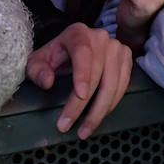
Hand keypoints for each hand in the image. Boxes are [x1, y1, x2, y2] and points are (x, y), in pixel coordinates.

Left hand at [26, 22, 132, 138]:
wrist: (71, 49)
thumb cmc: (53, 57)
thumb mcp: (37, 62)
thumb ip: (37, 71)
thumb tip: (48, 82)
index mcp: (77, 33)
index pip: (82, 52)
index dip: (83, 74)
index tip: (80, 96)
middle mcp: (100, 37)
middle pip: (98, 73)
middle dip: (82, 104)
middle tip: (66, 125)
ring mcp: (116, 47)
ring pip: (113, 83)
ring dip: (99, 111)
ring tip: (83, 130)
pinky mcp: (126, 58)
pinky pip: (122, 85)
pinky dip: (111, 104)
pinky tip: (98, 117)